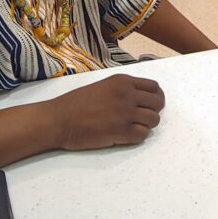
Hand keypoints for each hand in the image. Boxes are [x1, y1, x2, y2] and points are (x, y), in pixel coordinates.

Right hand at [47, 74, 164, 150]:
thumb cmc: (75, 103)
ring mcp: (125, 113)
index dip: (155, 97)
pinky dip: (138, 137)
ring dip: (146, 125)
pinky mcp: (121, 131)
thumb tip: (139, 98)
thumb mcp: (102, 86)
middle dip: (153, 111)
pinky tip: (125, 136)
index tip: (149, 105)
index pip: (154, 87)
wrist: (58, 119)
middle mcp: (127, 94)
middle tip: (141, 118)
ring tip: (132, 128)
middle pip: (158, 103)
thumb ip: (122, 89)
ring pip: (154, 120)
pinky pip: (143, 135)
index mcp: (122, 81)